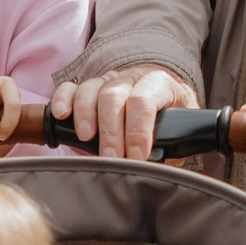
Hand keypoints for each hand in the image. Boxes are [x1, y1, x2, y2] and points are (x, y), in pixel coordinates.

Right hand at [49, 66, 198, 159]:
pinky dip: (63, 99)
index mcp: (158, 83)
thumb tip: (161, 166)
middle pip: (113, 97)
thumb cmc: (170, 108)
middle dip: (110, 131)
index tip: (137, 157)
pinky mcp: (89, 85)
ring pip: (91, 90)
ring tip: (86, 139)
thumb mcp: (183, 119)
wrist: (159, 85)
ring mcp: (107, 79)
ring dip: (85, 115)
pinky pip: (71, 87)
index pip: (143, 102)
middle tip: (111, 158)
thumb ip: (175, 140)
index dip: (137, 131)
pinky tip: (62, 115)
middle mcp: (130, 77)